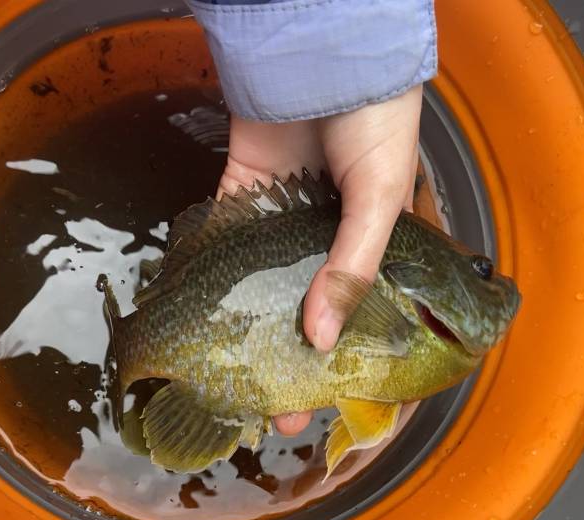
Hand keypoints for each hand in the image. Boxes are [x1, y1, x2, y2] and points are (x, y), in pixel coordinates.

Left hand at [217, 85, 423, 436]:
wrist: (321, 50)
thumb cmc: (374, 118)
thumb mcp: (380, 199)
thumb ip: (350, 268)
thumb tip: (316, 338)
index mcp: (376, 239)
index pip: (364, 312)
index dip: (349, 358)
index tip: (330, 399)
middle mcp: (327, 235)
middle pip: (308, 308)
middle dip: (291, 358)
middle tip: (275, 405)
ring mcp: (282, 218)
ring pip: (263, 285)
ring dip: (250, 329)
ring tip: (235, 377)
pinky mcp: (242, 195)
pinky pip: (223, 241)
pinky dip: (212, 274)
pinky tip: (203, 319)